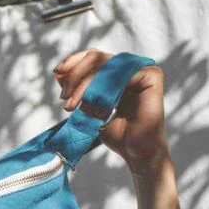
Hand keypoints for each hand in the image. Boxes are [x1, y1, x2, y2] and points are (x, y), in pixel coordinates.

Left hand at [53, 48, 168, 169]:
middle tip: (64, 97)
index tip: (57, 73)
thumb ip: (77, 90)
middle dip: (75, 75)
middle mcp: (127, 67)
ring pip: (106, 65)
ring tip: (73, 105)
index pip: (91, 57)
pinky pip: (123, 73)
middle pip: (95, 57)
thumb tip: (58, 73)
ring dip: (85, 84)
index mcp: (114, 71)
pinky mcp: (151, 76)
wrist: (135, 151)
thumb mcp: (88, 108)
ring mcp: (140, 70)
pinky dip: (105, 87)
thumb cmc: (115, 131)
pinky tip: (95, 104)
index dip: (72, 62)